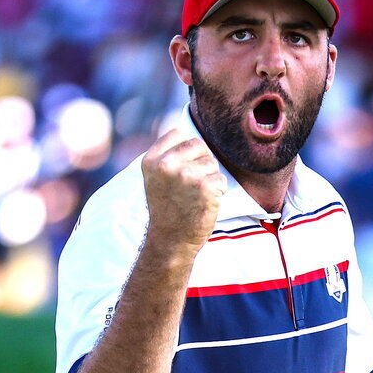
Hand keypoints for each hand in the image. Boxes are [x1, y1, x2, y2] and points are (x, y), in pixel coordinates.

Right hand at [142, 128, 227, 253]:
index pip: (178, 134)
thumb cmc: (167, 209)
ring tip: (196, 196)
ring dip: (211, 179)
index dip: (186, 151)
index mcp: (151, 160)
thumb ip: (166, 154)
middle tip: (191, 186)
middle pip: (199, 145)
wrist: (171, 241)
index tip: (181, 171)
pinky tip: (205, 204)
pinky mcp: (205, 186)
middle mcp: (166, 164)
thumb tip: (184, 132)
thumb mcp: (155, 178)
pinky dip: (219, 192)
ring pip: (212, 162)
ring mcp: (186, 175)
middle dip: (201, 162)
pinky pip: (221, 180)